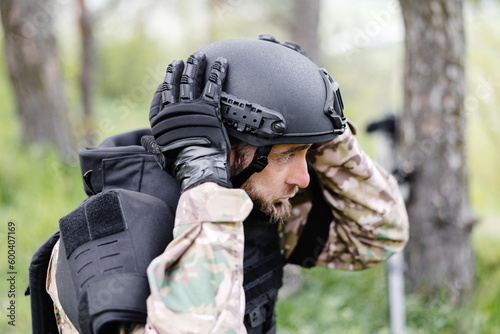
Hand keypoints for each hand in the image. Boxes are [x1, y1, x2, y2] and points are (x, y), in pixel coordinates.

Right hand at [147, 52, 230, 190]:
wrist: (197, 167)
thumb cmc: (178, 164)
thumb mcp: (159, 155)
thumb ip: (152, 145)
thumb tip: (144, 140)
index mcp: (161, 120)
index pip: (160, 98)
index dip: (164, 87)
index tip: (166, 80)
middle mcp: (175, 110)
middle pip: (175, 84)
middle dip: (178, 70)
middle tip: (181, 61)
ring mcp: (192, 107)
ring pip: (192, 80)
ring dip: (195, 66)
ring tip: (198, 56)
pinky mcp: (210, 108)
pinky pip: (214, 86)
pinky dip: (218, 73)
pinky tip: (221, 62)